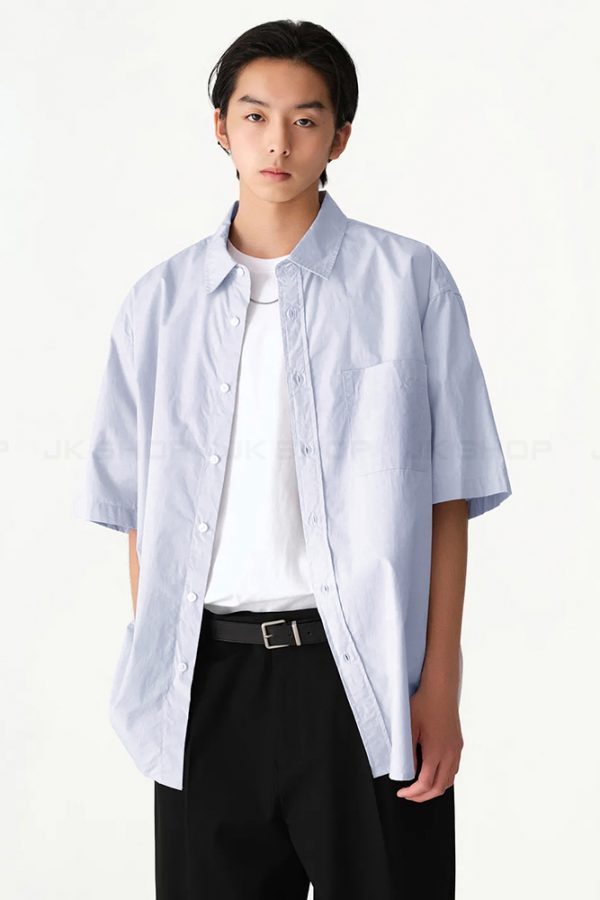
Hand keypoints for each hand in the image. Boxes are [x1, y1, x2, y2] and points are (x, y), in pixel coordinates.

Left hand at [396, 680, 462, 801]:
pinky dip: (443, 778)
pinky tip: (433, 773)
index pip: (425, 784)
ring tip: (420, 788)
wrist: (441, 690)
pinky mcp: (458, 745)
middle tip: (410, 796)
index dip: (413, 793)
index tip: (402, 793)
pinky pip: (453, 770)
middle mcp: (449, 754)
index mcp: (436, 752)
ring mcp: (456, 750)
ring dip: (434, 788)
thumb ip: (408, 752)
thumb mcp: (409, 728)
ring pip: (449, 781)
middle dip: (423, 796)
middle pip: (439, 788)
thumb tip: (407, 770)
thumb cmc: (424, 704)